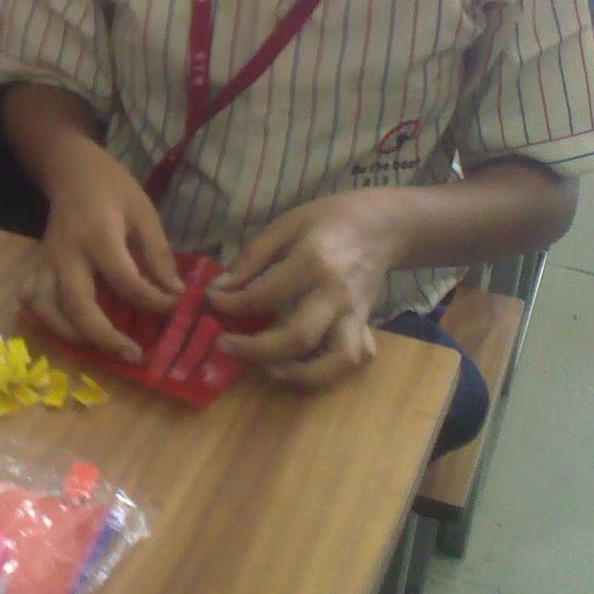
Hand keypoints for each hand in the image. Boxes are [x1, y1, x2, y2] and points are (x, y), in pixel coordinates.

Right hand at [21, 140, 184, 362]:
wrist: (69, 167)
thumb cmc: (111, 186)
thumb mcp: (144, 211)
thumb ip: (158, 254)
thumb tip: (175, 294)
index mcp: (98, 235)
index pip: (125, 281)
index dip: (153, 301)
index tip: (175, 308)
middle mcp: (67, 253)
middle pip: (79, 306)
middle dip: (107, 338)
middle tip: (134, 356)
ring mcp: (47, 261)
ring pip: (47, 309)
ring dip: (72, 335)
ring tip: (101, 349)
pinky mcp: (38, 265)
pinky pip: (33, 299)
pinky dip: (47, 320)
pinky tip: (70, 330)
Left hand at [207, 189, 401, 388]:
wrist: (383, 225)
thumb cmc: (328, 219)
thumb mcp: (284, 226)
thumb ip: (251, 258)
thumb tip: (219, 289)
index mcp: (313, 262)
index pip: (264, 296)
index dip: (231, 305)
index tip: (211, 302)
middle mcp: (336, 295)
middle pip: (298, 337)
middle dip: (255, 350)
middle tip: (223, 346)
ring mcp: (356, 315)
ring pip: (336, 361)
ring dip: (299, 374)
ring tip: (266, 368)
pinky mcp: (366, 325)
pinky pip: (355, 358)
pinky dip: (331, 372)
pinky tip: (302, 366)